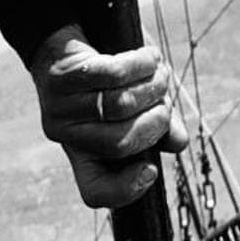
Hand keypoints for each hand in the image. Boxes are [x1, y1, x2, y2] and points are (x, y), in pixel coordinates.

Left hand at [29, 25, 189, 209]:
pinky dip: (141, 65)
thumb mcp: (135, 112)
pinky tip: (152, 59)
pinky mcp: (63, 76)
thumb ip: (158, 130)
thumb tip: (180, 142)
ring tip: (162, 78)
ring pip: (119, 105)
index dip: (126, 189)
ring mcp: (59, 109)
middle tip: (165, 108)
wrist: (62, 48)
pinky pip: (113, 73)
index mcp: (81, 158)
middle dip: (154, 125)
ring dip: (152, 90)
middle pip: (119, 143)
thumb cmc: (106, 88)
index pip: (95, 192)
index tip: (151, 170)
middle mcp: (66, 138)